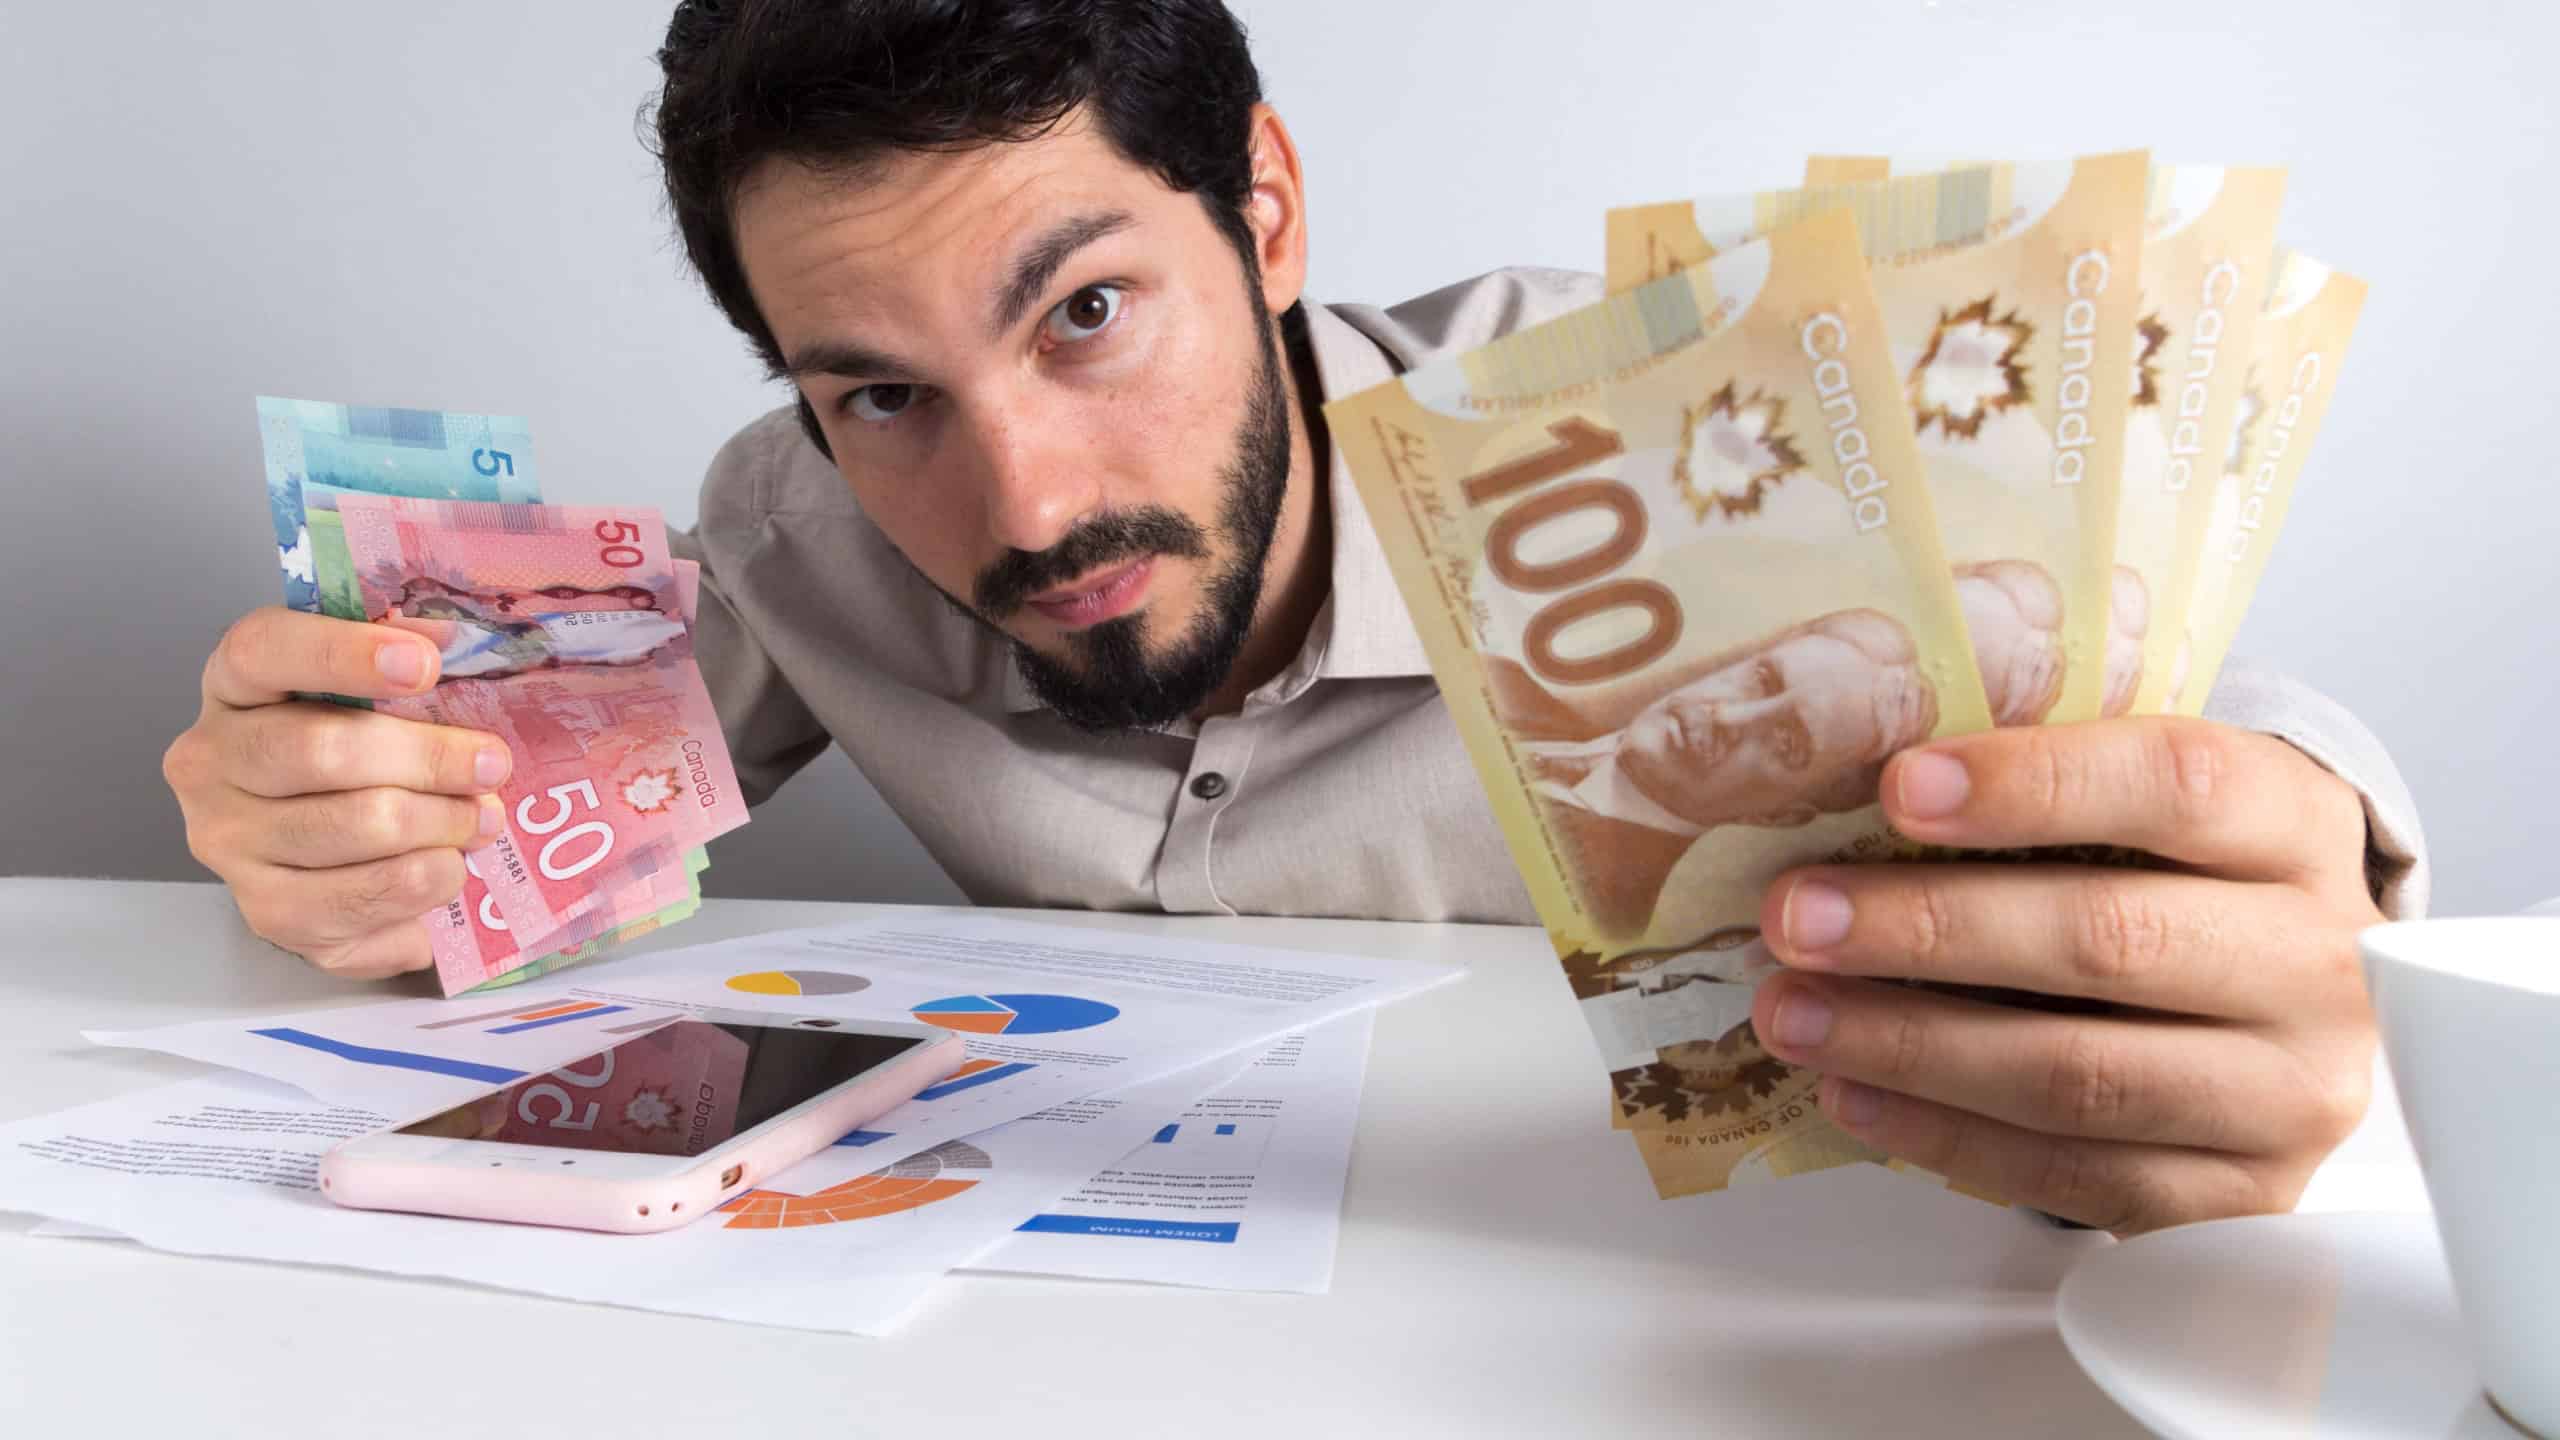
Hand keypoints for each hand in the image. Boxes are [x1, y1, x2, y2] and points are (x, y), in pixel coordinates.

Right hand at [162, 608, 511, 977]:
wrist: (344, 867)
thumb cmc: (365, 762)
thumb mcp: (376, 699)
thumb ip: (401, 661)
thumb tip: (447, 638)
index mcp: (234, 687)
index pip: (261, 650)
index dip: (342, 652)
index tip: (425, 665)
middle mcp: (210, 761)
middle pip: (320, 750)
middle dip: (426, 757)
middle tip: (492, 764)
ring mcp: (228, 841)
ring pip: (350, 825)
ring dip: (439, 821)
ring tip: (484, 818)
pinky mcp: (268, 911)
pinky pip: (362, 896)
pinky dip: (424, 879)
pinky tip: (451, 865)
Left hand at [1747, 717, 2382, 1235]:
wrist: (2288, 1020)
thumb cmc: (2180, 888)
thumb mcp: (2149, 810)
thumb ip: (2041, 789)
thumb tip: (1847, 780)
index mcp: (2298, 826)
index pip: (2178, 783)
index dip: (2034, 783)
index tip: (1897, 788)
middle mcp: (2321, 964)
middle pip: (2113, 941)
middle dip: (1931, 928)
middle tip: (1799, 917)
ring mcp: (2291, 1093)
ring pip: (2082, 1075)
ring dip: (1911, 1045)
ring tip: (1793, 1014)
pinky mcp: (2241, 1197)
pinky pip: (2074, 1176)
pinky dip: (1945, 1136)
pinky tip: (1851, 1094)